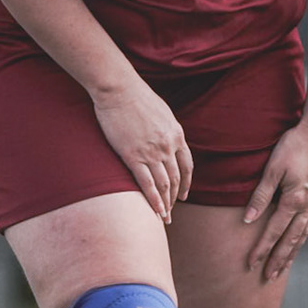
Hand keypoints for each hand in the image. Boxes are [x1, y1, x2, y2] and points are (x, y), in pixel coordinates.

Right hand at [91, 78, 192, 221]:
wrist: (119, 89)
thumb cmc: (136, 97)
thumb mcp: (162, 112)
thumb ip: (167, 130)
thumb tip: (167, 140)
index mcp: (177, 134)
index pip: (187, 166)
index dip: (186, 183)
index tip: (184, 195)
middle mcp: (168, 146)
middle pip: (176, 178)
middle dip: (175, 198)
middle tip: (172, 212)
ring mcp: (152, 152)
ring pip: (163, 185)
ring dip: (165, 204)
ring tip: (164, 218)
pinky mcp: (133, 156)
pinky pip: (146, 184)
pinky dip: (153, 200)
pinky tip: (154, 212)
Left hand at [243, 120, 307, 280]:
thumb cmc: (294, 145)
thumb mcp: (273, 167)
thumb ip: (261, 194)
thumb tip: (248, 220)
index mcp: (295, 199)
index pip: (274, 231)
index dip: (262, 249)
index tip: (251, 264)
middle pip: (291, 239)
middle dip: (279, 259)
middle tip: (268, 277)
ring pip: (304, 234)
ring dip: (292, 253)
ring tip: (283, 268)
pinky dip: (303, 238)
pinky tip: (298, 243)